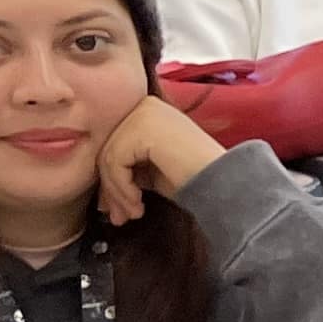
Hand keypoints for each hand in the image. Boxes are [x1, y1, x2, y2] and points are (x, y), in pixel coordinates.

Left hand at [96, 96, 236, 222]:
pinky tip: (138, 204)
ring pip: (108, 159)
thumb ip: (127, 167)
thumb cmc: (194, 176)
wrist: (223, 179)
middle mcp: (143, 105)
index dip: (112, 179)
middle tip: (118, 217)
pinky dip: (122, 189)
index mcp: (147, 109)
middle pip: (108, 150)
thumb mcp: (152, 168)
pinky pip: (115, 163)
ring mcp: (142, 114)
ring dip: (117, 193)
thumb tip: (99, 191)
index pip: (113, 143)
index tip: (117, 208)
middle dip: (112, 189)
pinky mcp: (141, 129)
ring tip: (132, 215)